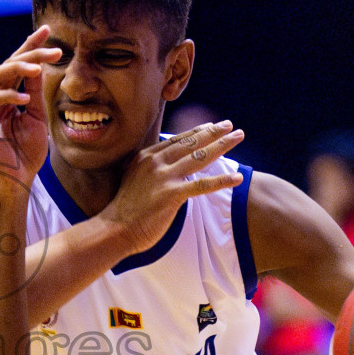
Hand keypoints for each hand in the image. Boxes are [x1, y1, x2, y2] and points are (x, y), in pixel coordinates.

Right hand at [0, 26, 59, 194]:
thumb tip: (38, 64)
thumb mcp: (36, 116)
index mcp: (7, 96)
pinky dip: (7, 96)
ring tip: (38, 68)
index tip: (48, 30)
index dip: (30, 46)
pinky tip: (24, 98)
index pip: (17, 66)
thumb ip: (34, 91)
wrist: (18, 180)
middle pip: (7, 66)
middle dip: (29, 54)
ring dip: (17, 69)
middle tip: (53, 50)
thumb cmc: (27, 152)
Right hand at [99, 120, 245, 254]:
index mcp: (146, 157)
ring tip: (238, 137)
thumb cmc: (125, 210)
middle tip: (230, 125)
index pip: (177, 140)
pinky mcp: (172, 194)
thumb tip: (169, 167)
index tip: (211, 126)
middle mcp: (155, 162)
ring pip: (200, 157)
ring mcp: (164, 177)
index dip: (197, 131)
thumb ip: (150, 169)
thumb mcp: (134, 179)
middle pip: (191, 142)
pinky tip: (237, 178)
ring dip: (222, 146)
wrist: (114, 229)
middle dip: (214, 132)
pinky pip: (203, 185)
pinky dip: (222, 180)